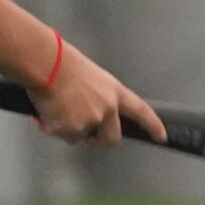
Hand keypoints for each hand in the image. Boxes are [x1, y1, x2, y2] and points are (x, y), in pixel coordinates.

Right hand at [31, 43, 166, 147]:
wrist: (46, 64)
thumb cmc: (64, 63)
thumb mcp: (92, 77)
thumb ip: (99, 97)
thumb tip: (90, 113)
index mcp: (114, 92)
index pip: (141, 111)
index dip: (152, 125)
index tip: (161, 136)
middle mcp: (107, 109)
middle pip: (111, 138)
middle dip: (98, 141)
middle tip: (85, 137)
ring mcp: (90, 121)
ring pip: (78, 138)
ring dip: (67, 129)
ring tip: (54, 108)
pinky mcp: (71, 130)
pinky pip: (59, 135)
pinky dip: (49, 127)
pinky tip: (43, 112)